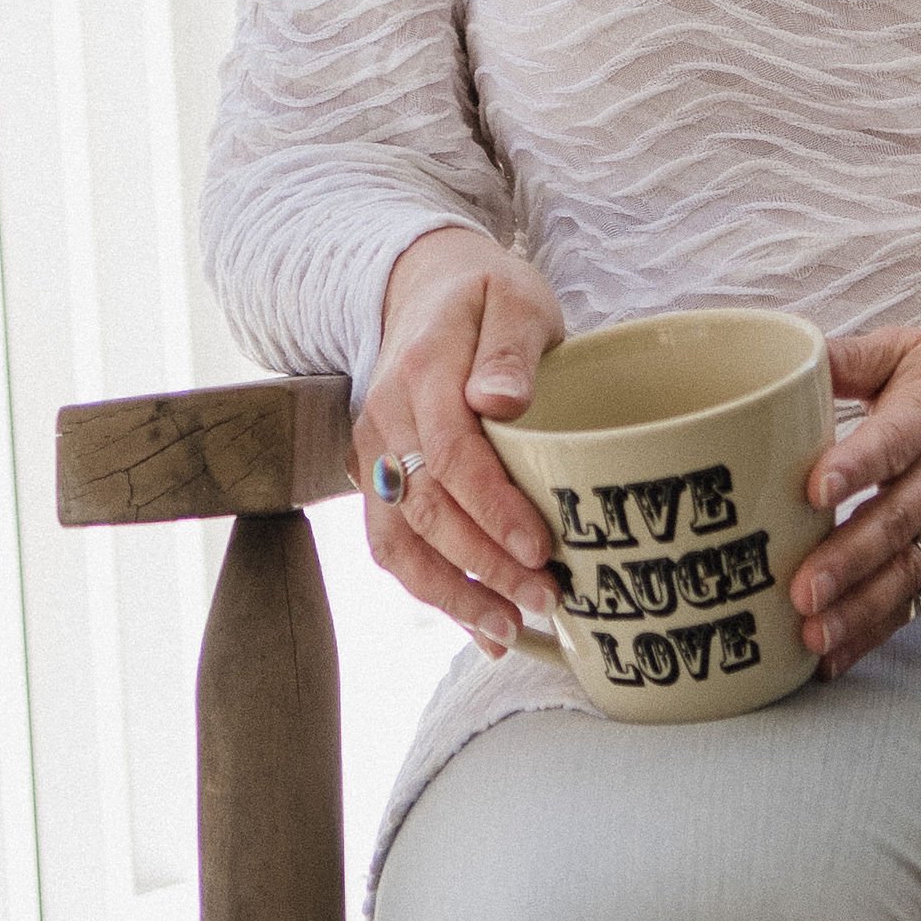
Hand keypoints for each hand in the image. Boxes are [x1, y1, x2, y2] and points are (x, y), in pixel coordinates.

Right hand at [357, 227, 565, 655]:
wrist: (424, 289)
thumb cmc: (486, 296)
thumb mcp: (513, 297)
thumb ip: (510, 347)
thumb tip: (501, 401)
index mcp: (422, 371)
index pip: (451, 453)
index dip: (493, 508)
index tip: (540, 547)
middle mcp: (385, 421)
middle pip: (425, 510)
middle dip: (484, 566)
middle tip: (545, 598)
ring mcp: (375, 455)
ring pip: (397, 542)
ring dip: (452, 595)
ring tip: (509, 631)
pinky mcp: (378, 481)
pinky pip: (393, 546)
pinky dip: (432, 591)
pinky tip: (480, 623)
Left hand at [791, 318, 920, 672]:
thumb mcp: (912, 348)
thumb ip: (846, 359)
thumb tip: (783, 360)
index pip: (890, 443)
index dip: (854, 466)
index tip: (815, 488)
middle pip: (894, 522)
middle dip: (847, 561)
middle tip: (802, 591)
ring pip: (907, 571)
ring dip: (859, 609)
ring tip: (814, 636)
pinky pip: (920, 599)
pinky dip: (878, 630)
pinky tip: (835, 657)